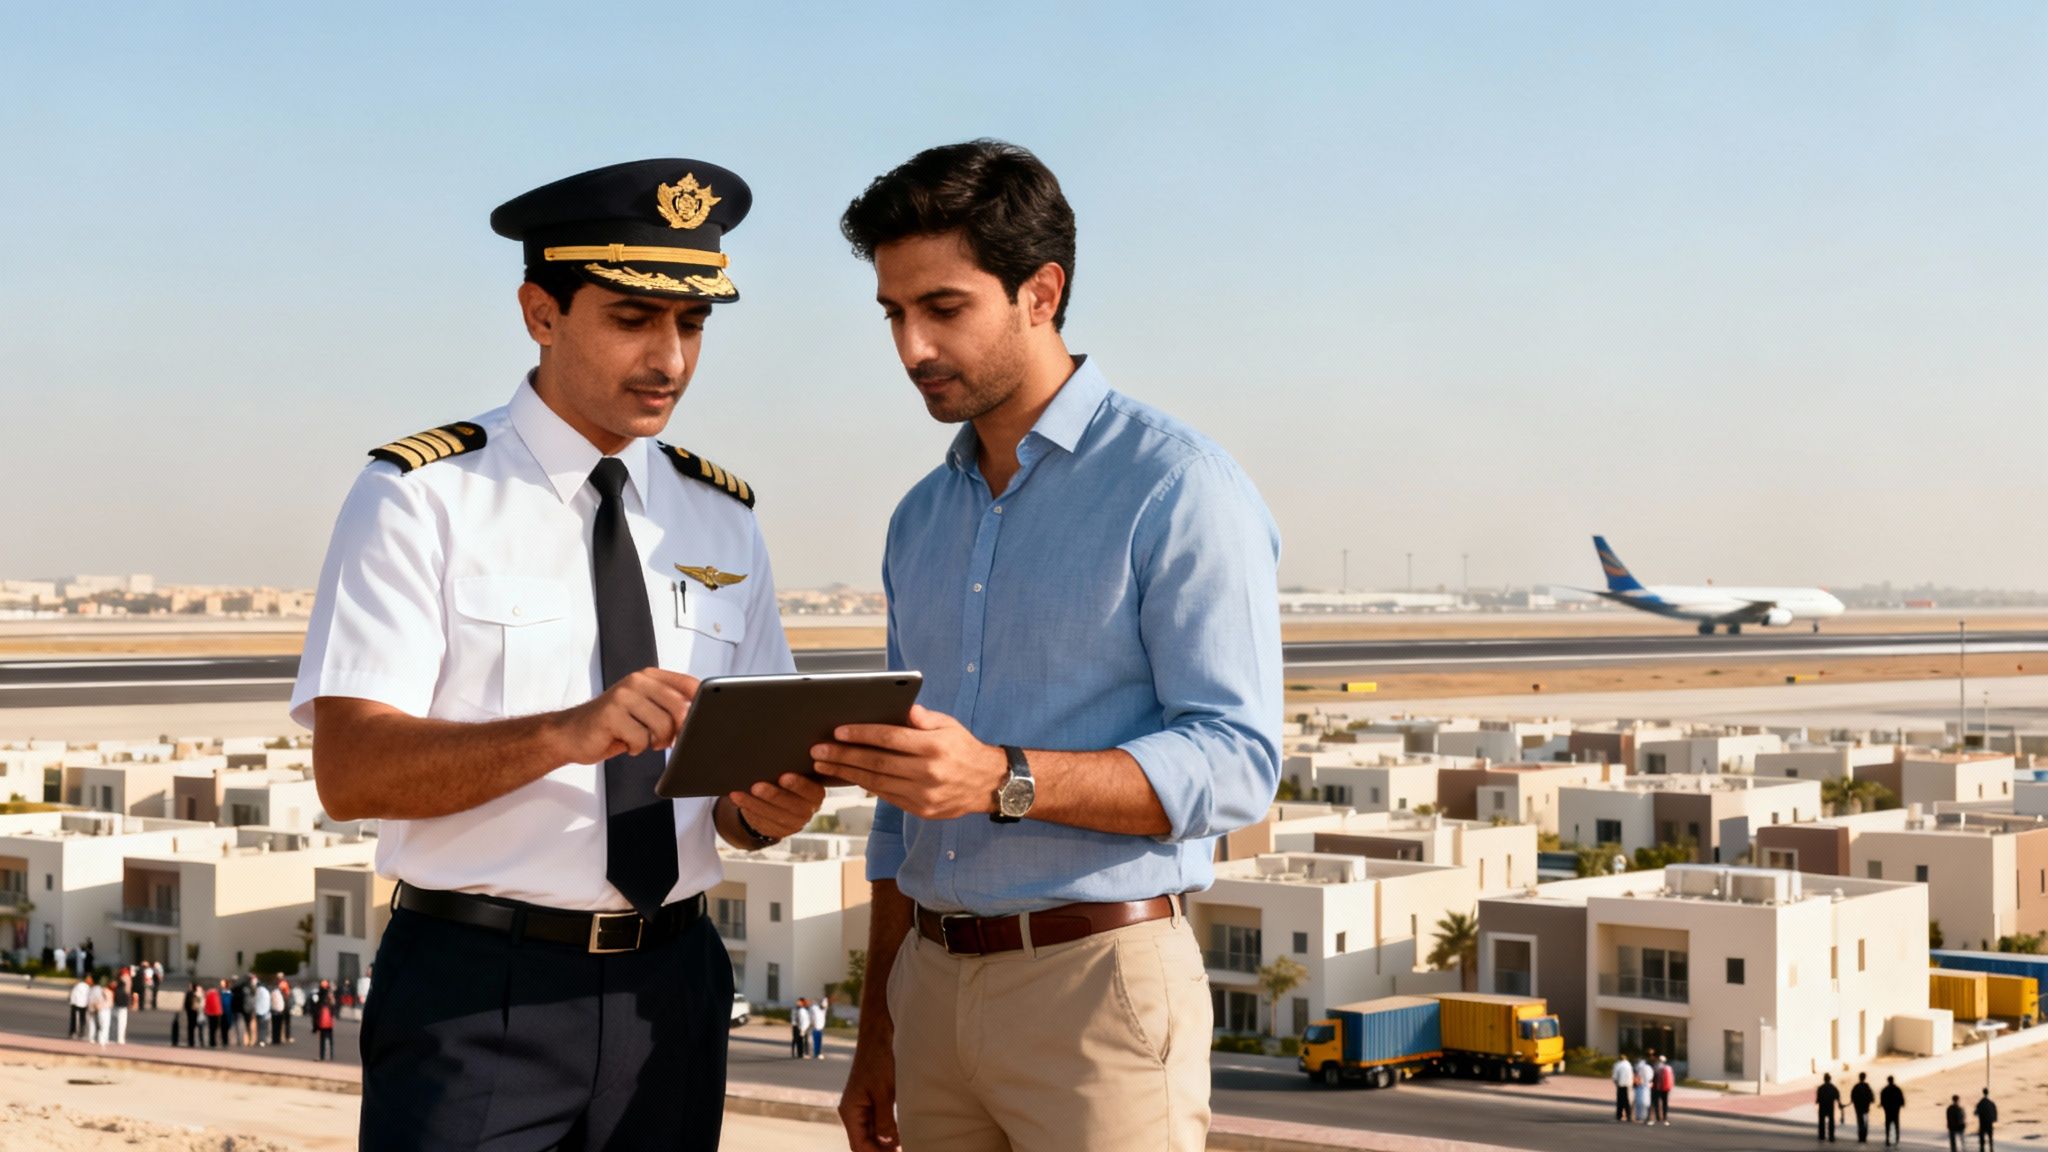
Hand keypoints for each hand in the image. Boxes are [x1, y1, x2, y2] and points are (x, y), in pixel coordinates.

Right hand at [549, 668, 698, 764]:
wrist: (572, 733)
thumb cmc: (612, 724)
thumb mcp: (645, 710)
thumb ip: (669, 707)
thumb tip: (700, 717)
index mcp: (649, 677)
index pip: (689, 684)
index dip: (700, 705)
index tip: (699, 721)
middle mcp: (637, 682)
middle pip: (679, 708)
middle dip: (676, 731)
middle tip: (663, 739)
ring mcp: (623, 696)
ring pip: (662, 725)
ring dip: (655, 741)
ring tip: (641, 740)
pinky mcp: (611, 714)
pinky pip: (640, 738)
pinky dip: (636, 748)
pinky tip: (625, 742)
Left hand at [727, 773, 828, 840]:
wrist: (781, 801)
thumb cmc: (786, 778)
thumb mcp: (795, 772)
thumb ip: (791, 766)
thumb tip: (774, 751)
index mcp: (816, 792)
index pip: (811, 790)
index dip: (798, 785)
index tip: (783, 777)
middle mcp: (808, 809)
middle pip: (791, 804)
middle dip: (773, 795)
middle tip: (756, 786)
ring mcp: (794, 823)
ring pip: (774, 814)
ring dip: (754, 804)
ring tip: (738, 793)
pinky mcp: (780, 831)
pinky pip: (763, 822)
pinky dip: (748, 809)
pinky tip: (737, 799)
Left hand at [811, 706, 1005, 819]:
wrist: (989, 784)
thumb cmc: (965, 749)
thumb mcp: (950, 726)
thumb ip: (924, 718)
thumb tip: (904, 709)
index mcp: (935, 747)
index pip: (890, 738)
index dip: (861, 734)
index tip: (838, 731)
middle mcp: (929, 772)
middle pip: (877, 763)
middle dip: (844, 756)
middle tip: (819, 750)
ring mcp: (924, 795)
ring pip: (877, 783)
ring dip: (847, 773)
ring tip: (825, 765)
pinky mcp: (922, 810)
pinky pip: (887, 796)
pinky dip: (865, 786)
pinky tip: (849, 777)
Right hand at [838, 1041, 898, 1150]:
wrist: (880, 1033)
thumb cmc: (879, 1058)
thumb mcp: (884, 1091)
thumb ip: (884, 1119)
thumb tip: (886, 1143)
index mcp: (850, 1110)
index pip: (859, 1145)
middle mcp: (854, 1110)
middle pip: (865, 1142)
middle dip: (882, 1150)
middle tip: (903, 1151)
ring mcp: (863, 1105)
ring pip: (873, 1133)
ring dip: (886, 1143)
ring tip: (905, 1147)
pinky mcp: (874, 1099)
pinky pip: (879, 1122)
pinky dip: (889, 1130)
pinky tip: (903, 1135)